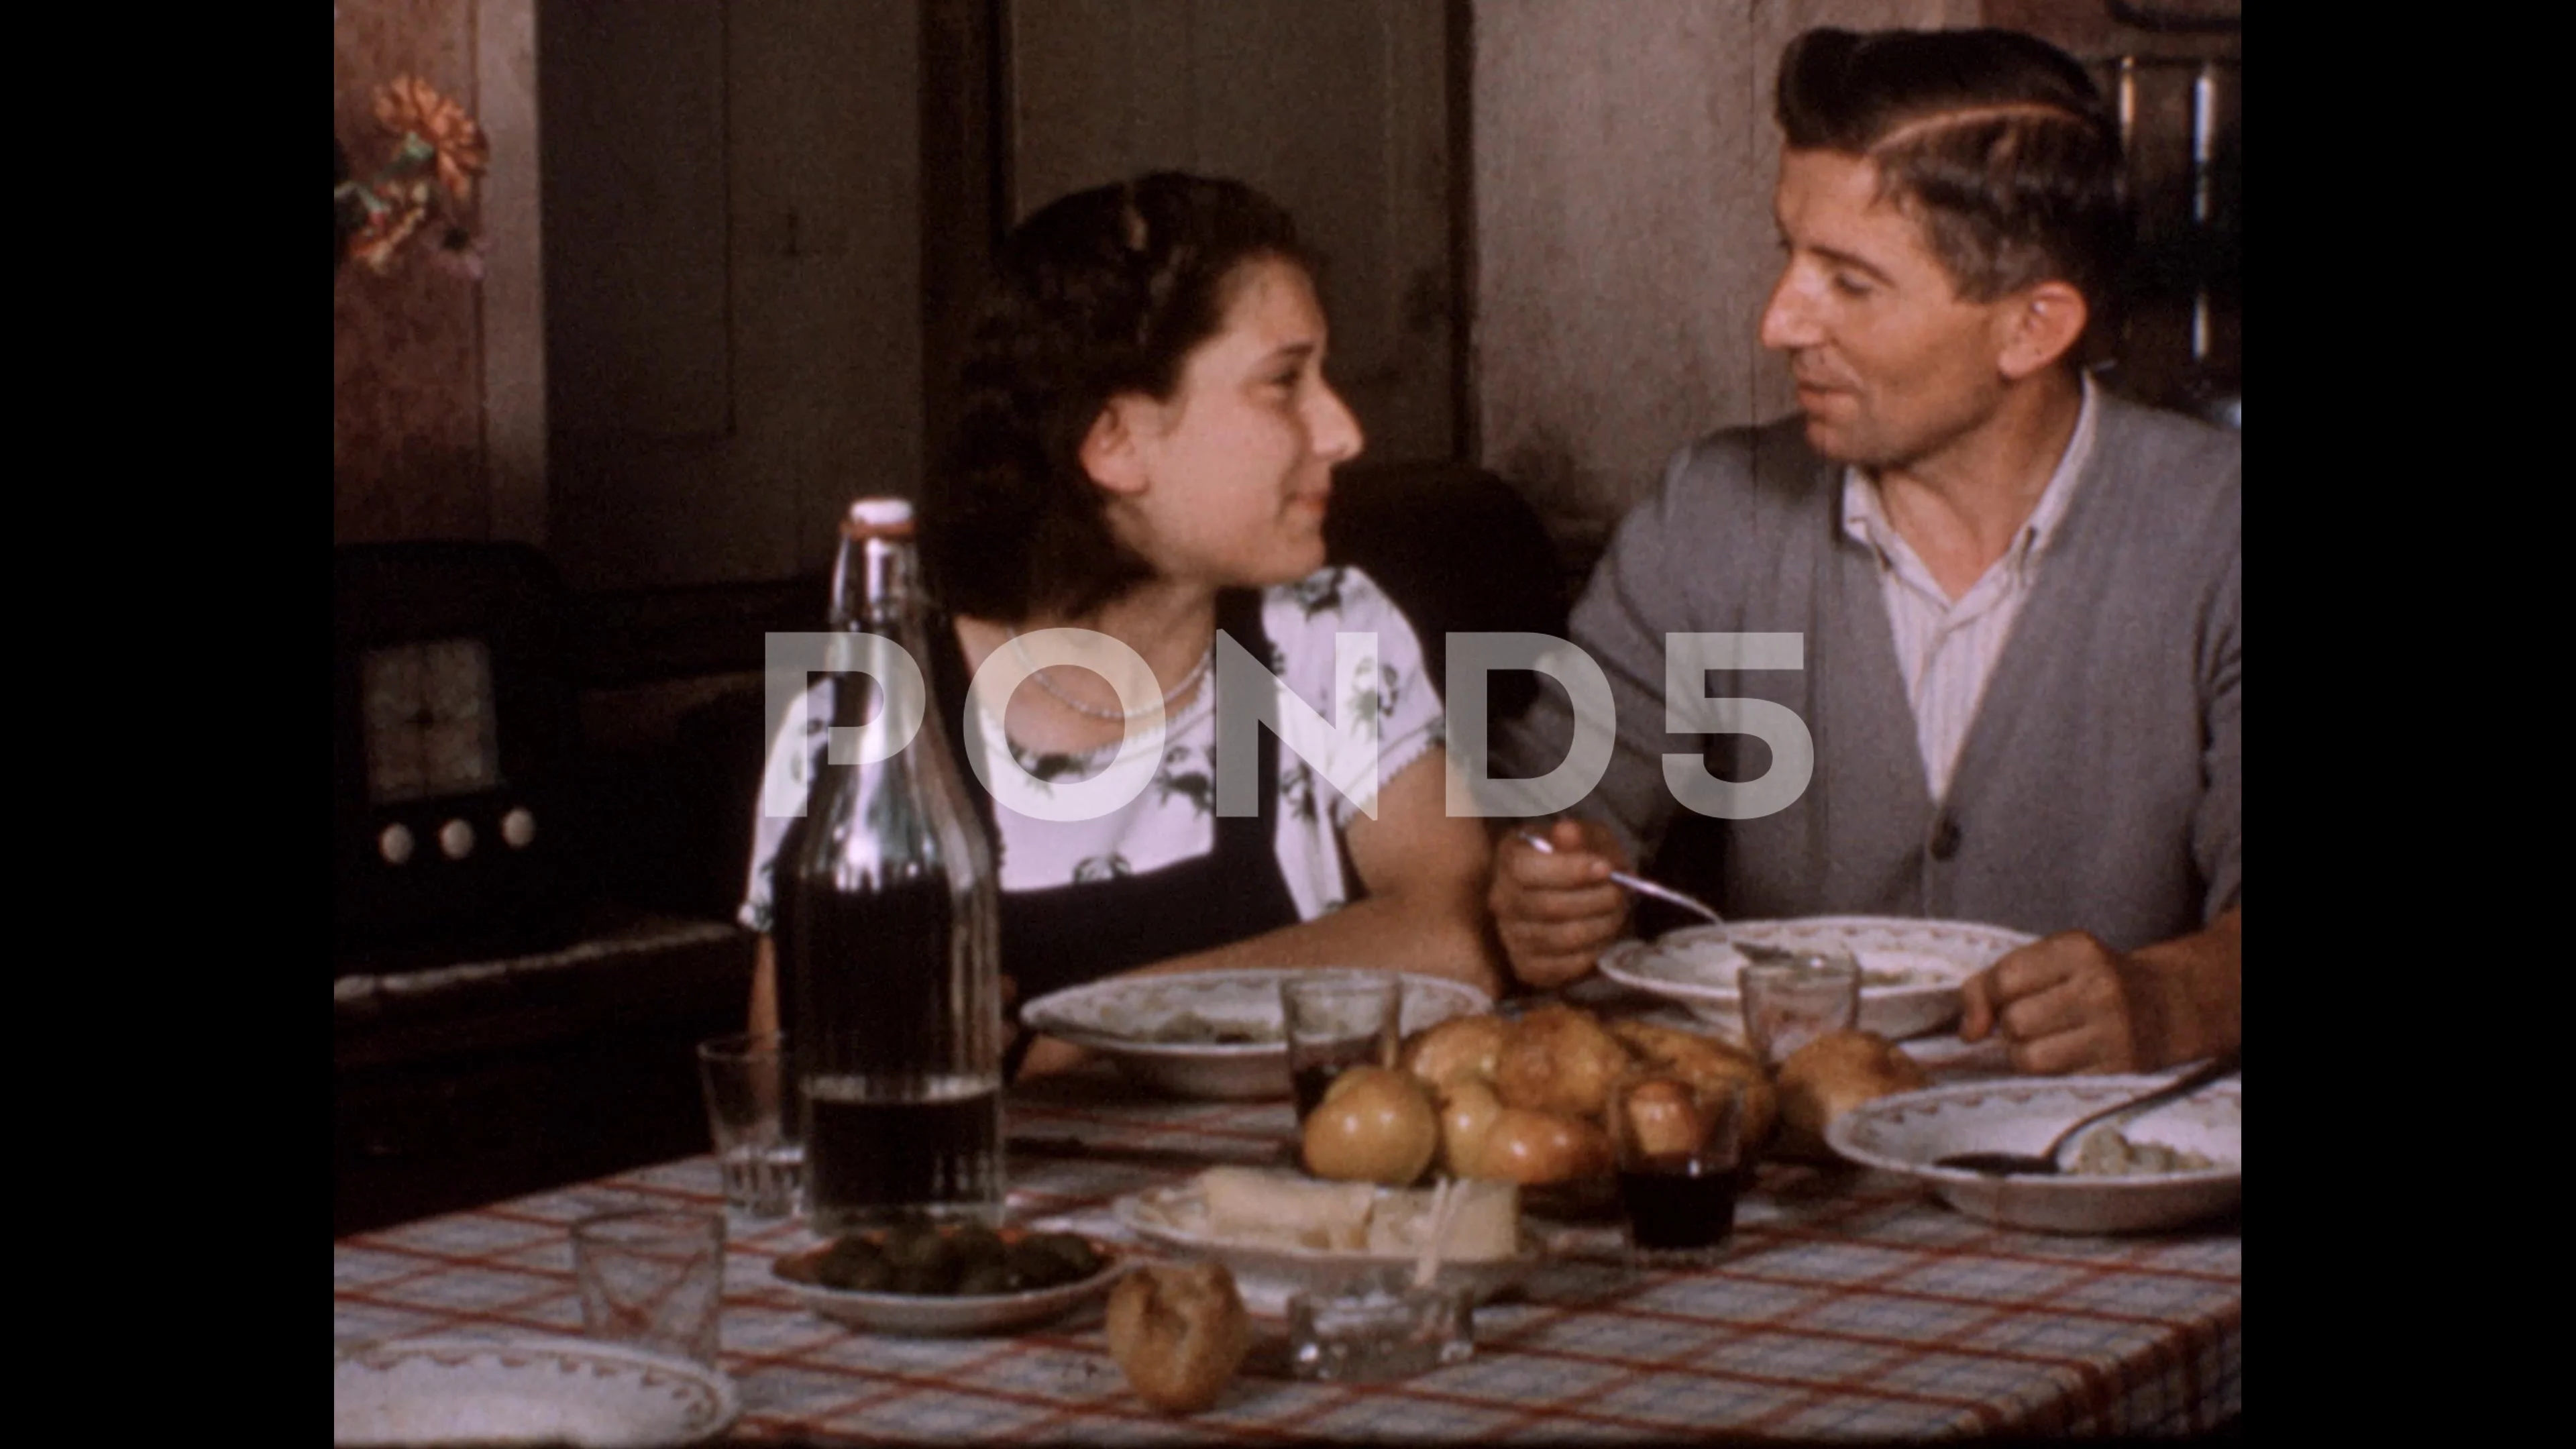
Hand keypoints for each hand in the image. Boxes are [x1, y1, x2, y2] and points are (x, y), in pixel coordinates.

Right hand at [1488, 818, 1632, 989]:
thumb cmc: (1584, 860)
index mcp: (1509, 858)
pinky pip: (1560, 969)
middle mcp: (1501, 899)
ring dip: (1597, 927)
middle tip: (1620, 894)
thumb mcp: (1588, 838)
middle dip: (1593, 901)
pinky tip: (1603, 937)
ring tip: (1617, 914)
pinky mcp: (1526, 967)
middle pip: (1545, 907)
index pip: (1525, 868)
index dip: (1569, 870)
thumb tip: (1567, 832)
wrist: (1582, 893)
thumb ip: (1580, 836)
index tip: (1606, 868)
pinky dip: (1590, 954)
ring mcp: (1510, 936)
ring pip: (1557, 939)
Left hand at [1958, 931, 2161, 1074]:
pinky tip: (2062, 1058)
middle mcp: (2100, 987)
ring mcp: (2114, 1031)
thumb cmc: (2091, 980)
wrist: (2166, 1005)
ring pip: (2031, 1057)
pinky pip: (2057, 1080)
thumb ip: (1994, 982)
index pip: (2005, 978)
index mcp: (2078, 950)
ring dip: (2023, 1056)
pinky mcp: (2121, 1068)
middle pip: (2017, 1021)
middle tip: (2026, 1025)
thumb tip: (1966, 1032)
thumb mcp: (2050, 960)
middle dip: (2009, 1028)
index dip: (1983, 999)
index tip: (1986, 1011)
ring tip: (2040, 1044)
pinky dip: (2046, 1073)